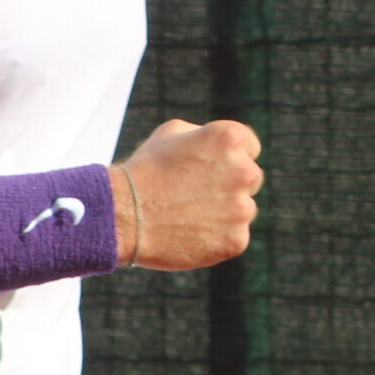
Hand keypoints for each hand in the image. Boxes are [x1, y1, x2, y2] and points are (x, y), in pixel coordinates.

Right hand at [117, 119, 262, 270]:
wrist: (122, 215)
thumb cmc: (145, 170)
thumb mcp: (172, 133)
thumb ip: (205, 134)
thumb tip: (224, 146)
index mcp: (231, 138)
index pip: (250, 147)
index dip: (227, 157)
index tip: (208, 168)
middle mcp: (244, 170)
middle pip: (251, 178)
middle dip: (229, 184)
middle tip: (195, 194)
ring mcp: (242, 208)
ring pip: (243, 210)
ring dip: (224, 212)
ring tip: (187, 215)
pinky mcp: (236, 240)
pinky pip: (234, 237)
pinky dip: (216, 238)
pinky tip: (189, 234)